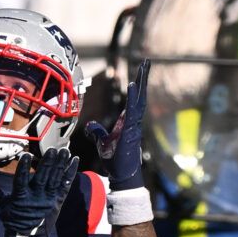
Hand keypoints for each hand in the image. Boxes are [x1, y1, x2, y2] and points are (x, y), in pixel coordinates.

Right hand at [2, 148, 79, 236]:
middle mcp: (36, 198)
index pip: (21, 180)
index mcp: (20, 198)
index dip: (23, 167)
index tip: (26, 154)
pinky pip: (65, 185)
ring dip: (60, 164)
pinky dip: (70, 173)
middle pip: (42, 178)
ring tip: (65, 151)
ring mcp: (49, 199)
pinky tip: (74, 160)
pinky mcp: (58, 201)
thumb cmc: (10, 219)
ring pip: (55, 179)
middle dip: (48, 163)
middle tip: (52, 150)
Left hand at [87, 59, 149, 190]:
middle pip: (141, 95)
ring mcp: (134, 125)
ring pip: (140, 99)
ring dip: (142, 82)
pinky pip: (133, 111)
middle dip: (144, 77)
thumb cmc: (115, 160)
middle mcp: (133, 120)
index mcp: (128, 121)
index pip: (134, 99)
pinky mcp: (130, 130)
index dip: (138, 85)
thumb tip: (90, 125)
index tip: (141, 71)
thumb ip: (96, 131)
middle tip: (148, 61)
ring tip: (145, 66)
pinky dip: (133, 97)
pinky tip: (133, 84)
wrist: (121, 175)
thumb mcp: (102, 142)